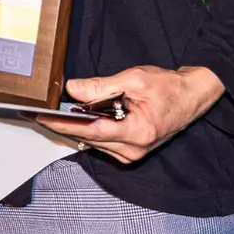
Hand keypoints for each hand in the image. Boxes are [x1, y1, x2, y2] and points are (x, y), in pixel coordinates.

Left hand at [36, 65, 224, 163]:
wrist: (190, 97)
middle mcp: (134, 149)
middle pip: (90, 138)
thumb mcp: (134, 79)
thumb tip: (73, 89)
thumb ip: (101, 86)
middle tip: (43, 111)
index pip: (91, 130)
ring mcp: (132, 154)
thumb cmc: (168, 87)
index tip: (44, 117)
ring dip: (78, 127)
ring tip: (59, 112)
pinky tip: (82, 118)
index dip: (65, 124)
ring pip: (94, 142)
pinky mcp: (130, 152)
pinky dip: (91, 130)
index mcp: (137, 132)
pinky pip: (103, 143)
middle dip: (66, 124)